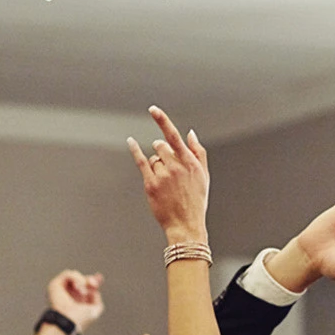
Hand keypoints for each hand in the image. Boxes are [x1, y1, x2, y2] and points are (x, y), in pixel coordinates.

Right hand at [46, 271, 105, 331]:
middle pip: (79, 279)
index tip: (99, 277)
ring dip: (82, 281)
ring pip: (73, 275)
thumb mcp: (95, 309)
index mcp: (75, 300)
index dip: (92, 280)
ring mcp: (61, 289)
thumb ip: (96, 298)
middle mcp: (67, 294)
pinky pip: (67, 273)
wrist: (68, 321)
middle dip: (89, 280)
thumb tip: (94, 289)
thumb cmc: (80, 318)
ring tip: (82, 292)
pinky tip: (78, 286)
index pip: (84, 286)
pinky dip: (76, 277)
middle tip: (93, 284)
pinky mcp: (55, 285)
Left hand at [129, 106, 209, 245]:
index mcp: (190, 162)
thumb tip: (190, 133)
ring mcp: (162, 175)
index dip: (162, 121)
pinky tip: (131, 141)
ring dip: (156, 165)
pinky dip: (135, 150)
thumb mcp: (203, 175)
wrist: (186, 224)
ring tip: (166, 182)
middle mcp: (176, 166)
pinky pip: (141, 162)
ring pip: (153, 158)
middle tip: (169, 169)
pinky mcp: (151, 184)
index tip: (153, 110)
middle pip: (161, 146)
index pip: (174, 136)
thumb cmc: (196, 200)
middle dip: (162, 153)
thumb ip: (198, 152)